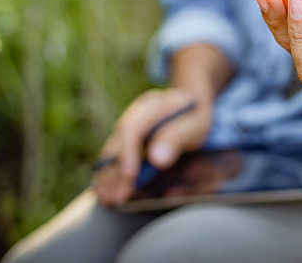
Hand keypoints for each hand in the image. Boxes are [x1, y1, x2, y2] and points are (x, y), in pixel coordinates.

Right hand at [92, 88, 212, 205]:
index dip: (128, 153)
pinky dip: (111, 175)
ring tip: (107, 199)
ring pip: (113, 152)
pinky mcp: (128, 142)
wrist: (191, 102)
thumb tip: (157, 159)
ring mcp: (129, 128)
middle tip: (116, 197)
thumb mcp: (195, 123)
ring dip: (108, 176)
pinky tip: (106, 192)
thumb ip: (177, 137)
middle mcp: (134, 116)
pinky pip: (115, 158)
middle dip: (115, 172)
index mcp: (151, 107)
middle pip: (118, 144)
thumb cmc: (194, 115)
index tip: (130, 176)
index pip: (132, 129)